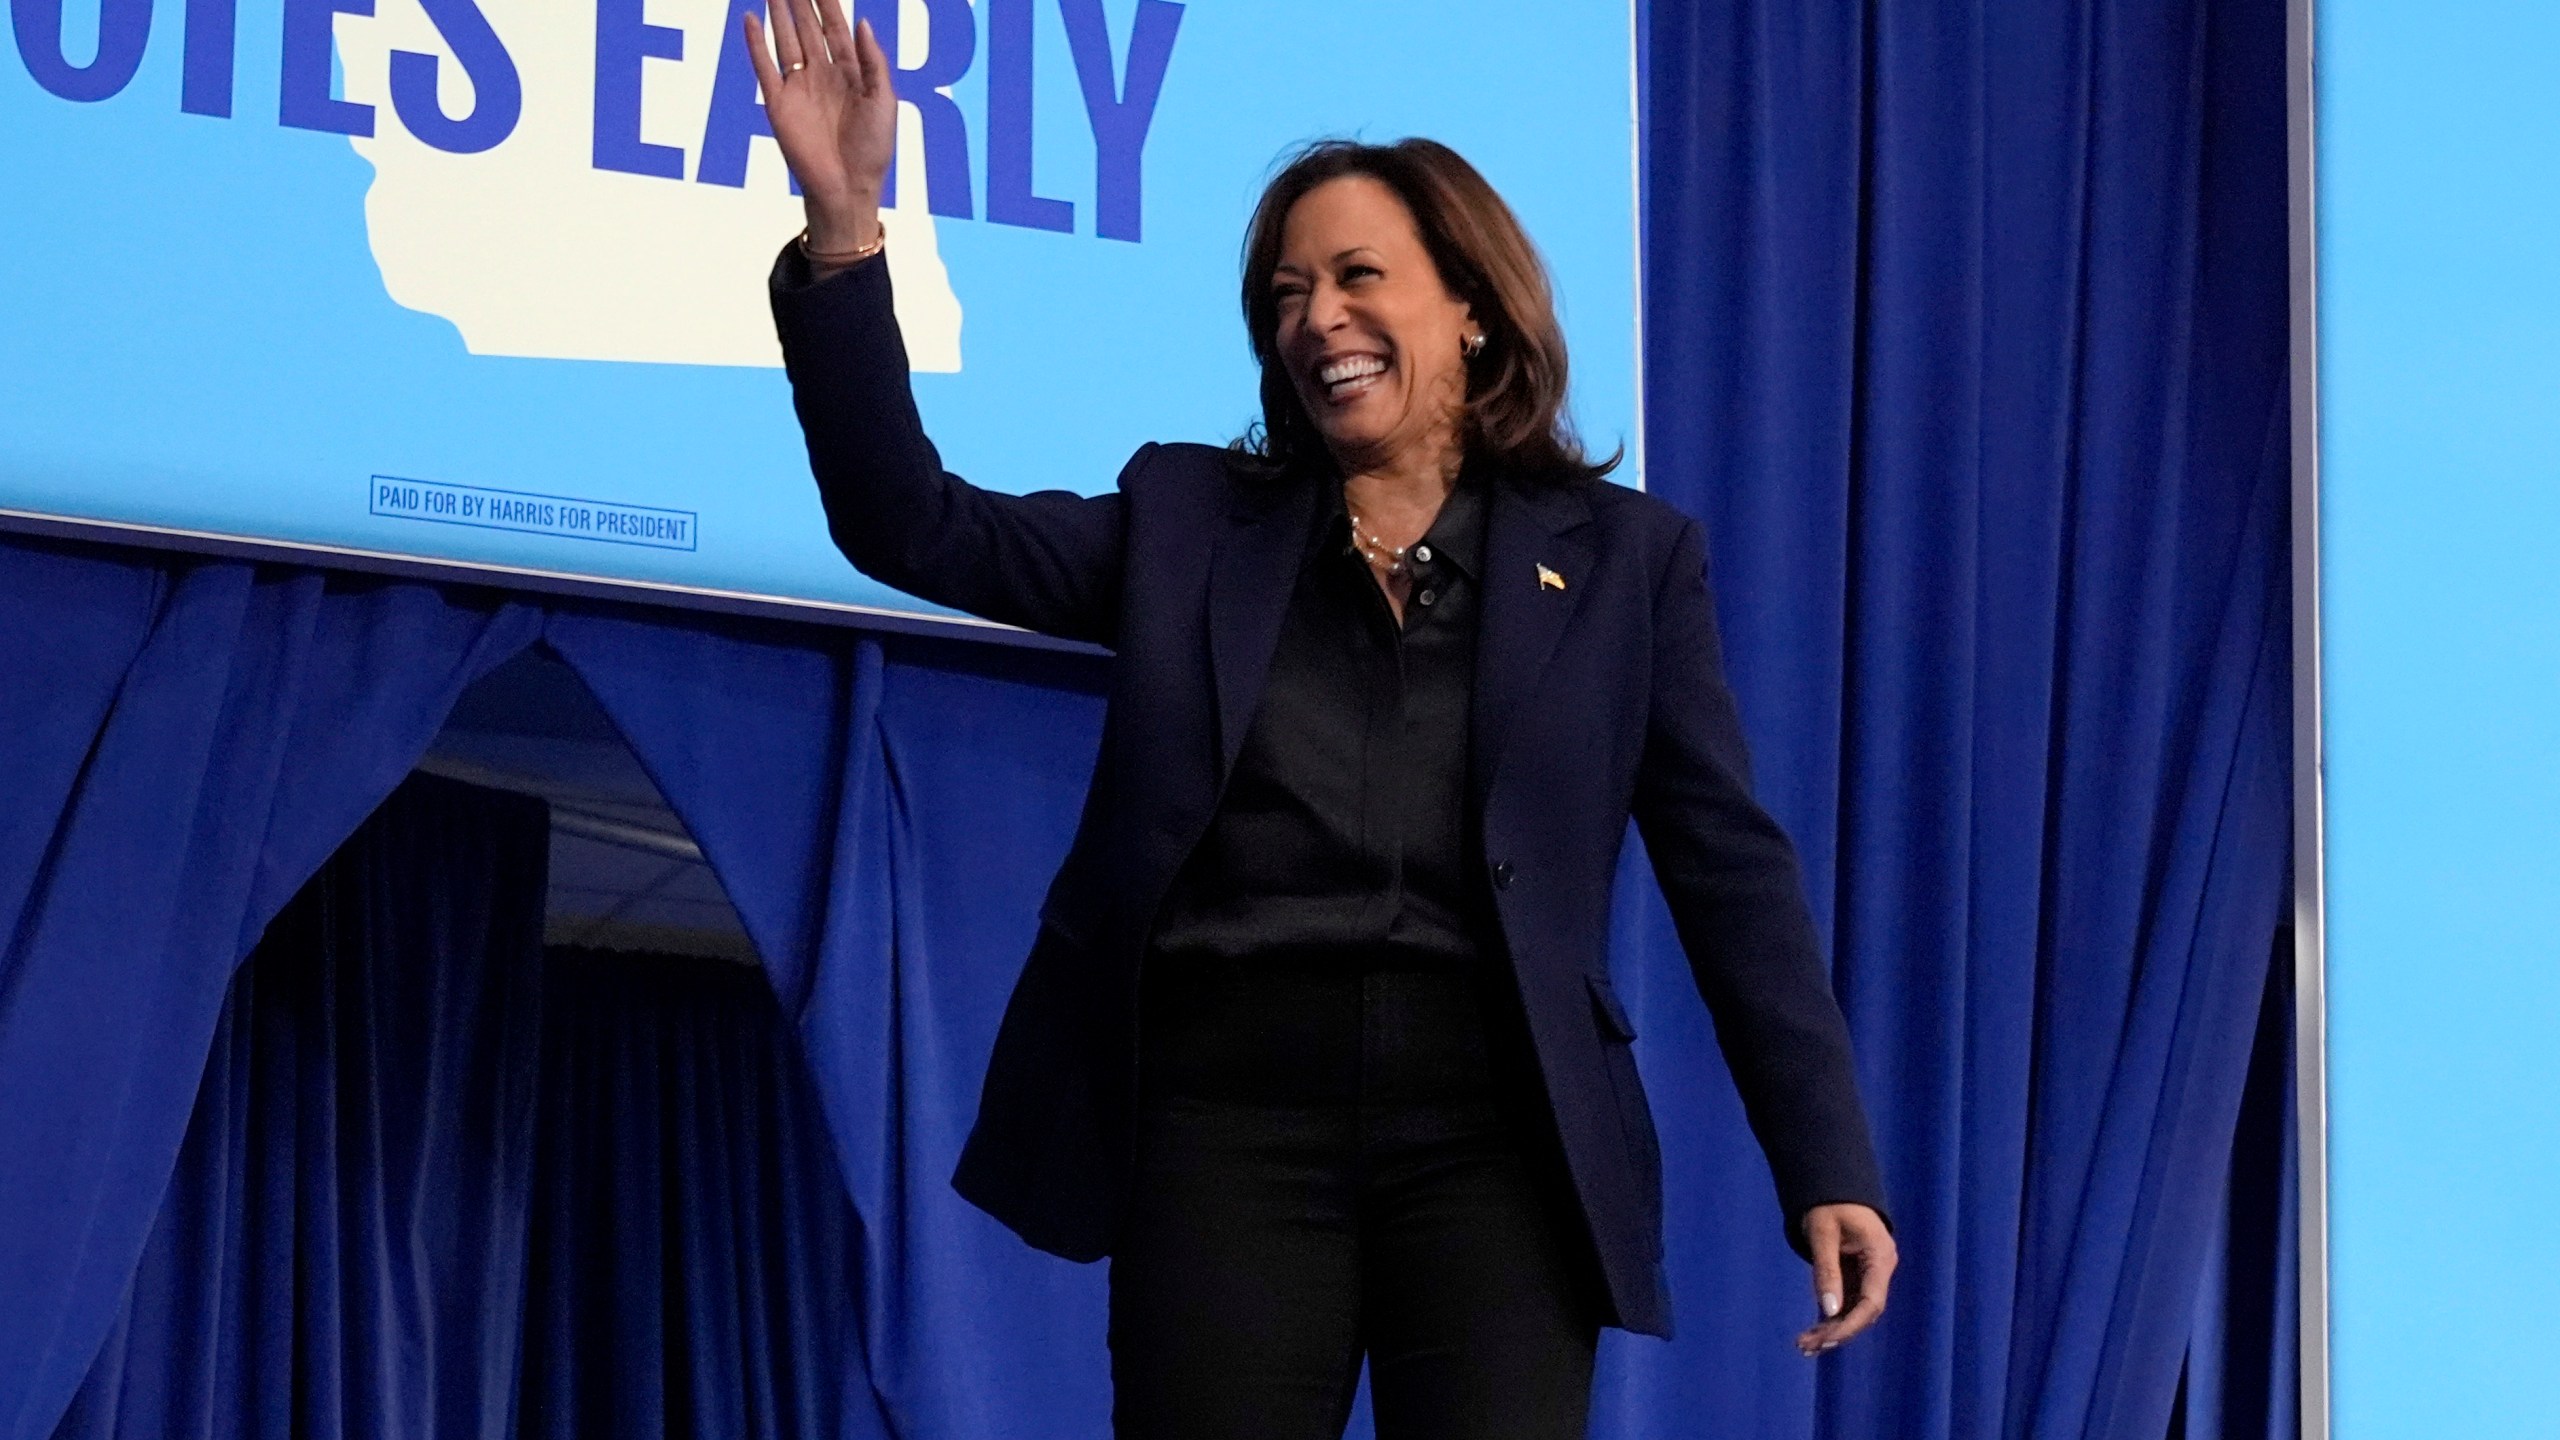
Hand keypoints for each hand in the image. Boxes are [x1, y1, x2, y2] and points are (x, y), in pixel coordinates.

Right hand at [743, 0, 895, 251]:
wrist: (848, 187)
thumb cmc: (873, 149)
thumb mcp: (883, 101)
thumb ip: (873, 62)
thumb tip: (862, 22)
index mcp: (851, 73)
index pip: (837, 28)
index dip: (829, 3)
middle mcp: (823, 75)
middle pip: (809, 28)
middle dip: (801, 1)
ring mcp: (799, 87)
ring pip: (786, 39)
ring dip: (779, 13)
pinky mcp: (778, 102)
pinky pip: (764, 65)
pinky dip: (755, 42)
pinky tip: (750, 18)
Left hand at [1794, 1202, 1895, 1355]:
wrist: (1833, 1185)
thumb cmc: (1828, 1203)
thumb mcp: (1822, 1233)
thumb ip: (1826, 1271)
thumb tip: (1829, 1310)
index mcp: (1880, 1256)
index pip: (1872, 1302)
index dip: (1851, 1324)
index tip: (1827, 1339)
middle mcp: (1880, 1269)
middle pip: (1863, 1312)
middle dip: (1837, 1332)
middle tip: (1807, 1346)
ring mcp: (1869, 1274)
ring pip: (1854, 1311)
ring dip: (1831, 1329)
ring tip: (1803, 1345)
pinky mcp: (1856, 1276)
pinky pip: (1846, 1302)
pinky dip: (1830, 1317)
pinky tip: (1811, 1333)